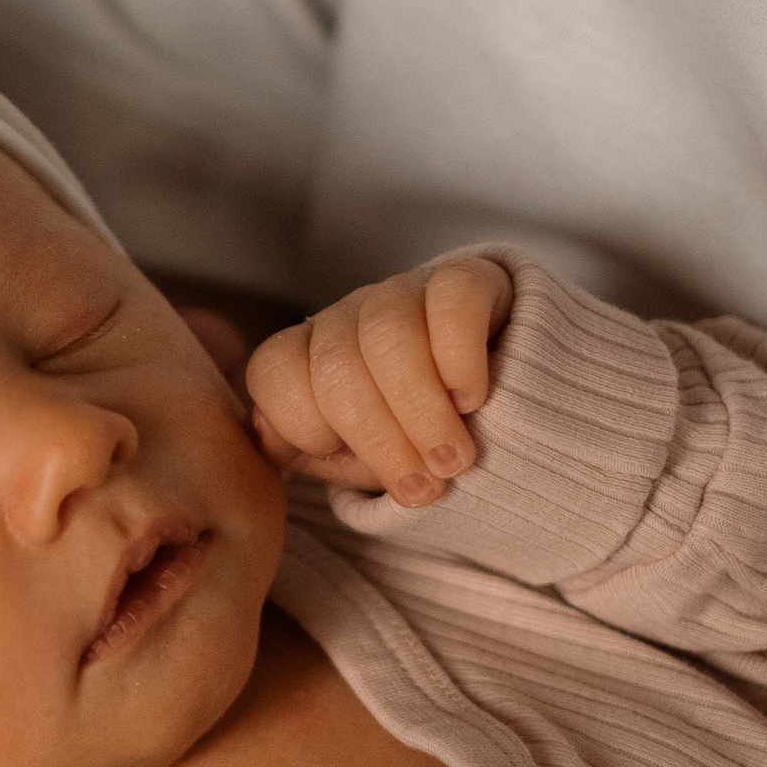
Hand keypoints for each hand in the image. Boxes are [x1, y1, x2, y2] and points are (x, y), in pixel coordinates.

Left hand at [247, 254, 512, 507]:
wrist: (497, 408)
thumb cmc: (407, 441)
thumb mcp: (350, 460)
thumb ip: (300, 451)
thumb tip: (269, 438)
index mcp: (304, 358)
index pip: (274, 375)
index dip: (306, 428)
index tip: (352, 469)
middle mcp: (345, 318)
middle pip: (337, 366)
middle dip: (379, 439)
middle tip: (422, 489)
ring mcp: (400, 292)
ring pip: (389, 335)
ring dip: (422, 411)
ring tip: (452, 462)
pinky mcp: (463, 277)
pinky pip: (450, 304)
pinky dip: (460, 361)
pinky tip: (473, 399)